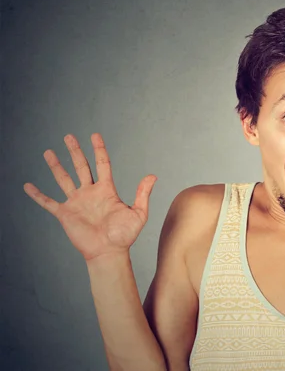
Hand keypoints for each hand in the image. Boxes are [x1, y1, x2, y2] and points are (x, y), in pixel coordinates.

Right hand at [23, 133, 157, 261]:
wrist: (109, 253)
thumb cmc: (125, 236)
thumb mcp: (138, 213)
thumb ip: (143, 194)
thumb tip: (152, 176)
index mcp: (106, 190)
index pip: (102, 164)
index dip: (99, 149)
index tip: (94, 135)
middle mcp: (90, 193)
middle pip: (81, 167)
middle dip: (75, 151)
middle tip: (68, 136)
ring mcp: (76, 202)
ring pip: (64, 179)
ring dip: (56, 166)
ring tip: (48, 152)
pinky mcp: (65, 214)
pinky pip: (48, 202)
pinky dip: (37, 195)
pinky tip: (28, 186)